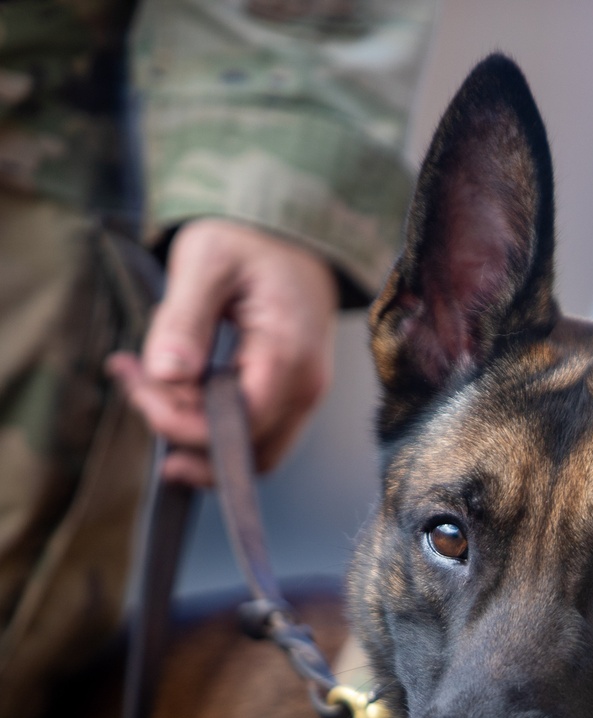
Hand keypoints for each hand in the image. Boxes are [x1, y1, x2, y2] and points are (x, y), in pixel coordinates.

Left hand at [109, 219, 337, 486]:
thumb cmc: (249, 240)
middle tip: (134, 384)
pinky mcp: (292, 399)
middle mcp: (306, 388)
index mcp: (288, 355)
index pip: (237, 425)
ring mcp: (304, 398)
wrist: (293, 236)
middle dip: (182, 433)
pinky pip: (254, 437)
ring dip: (194, 436)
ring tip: (149, 387)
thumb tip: (169, 375)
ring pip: (250, 454)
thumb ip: (185, 319)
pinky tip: (177, 392)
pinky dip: (211, 427)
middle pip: (244, 451)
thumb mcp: (205, 260)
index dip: (181, 423)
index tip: (135, 383)